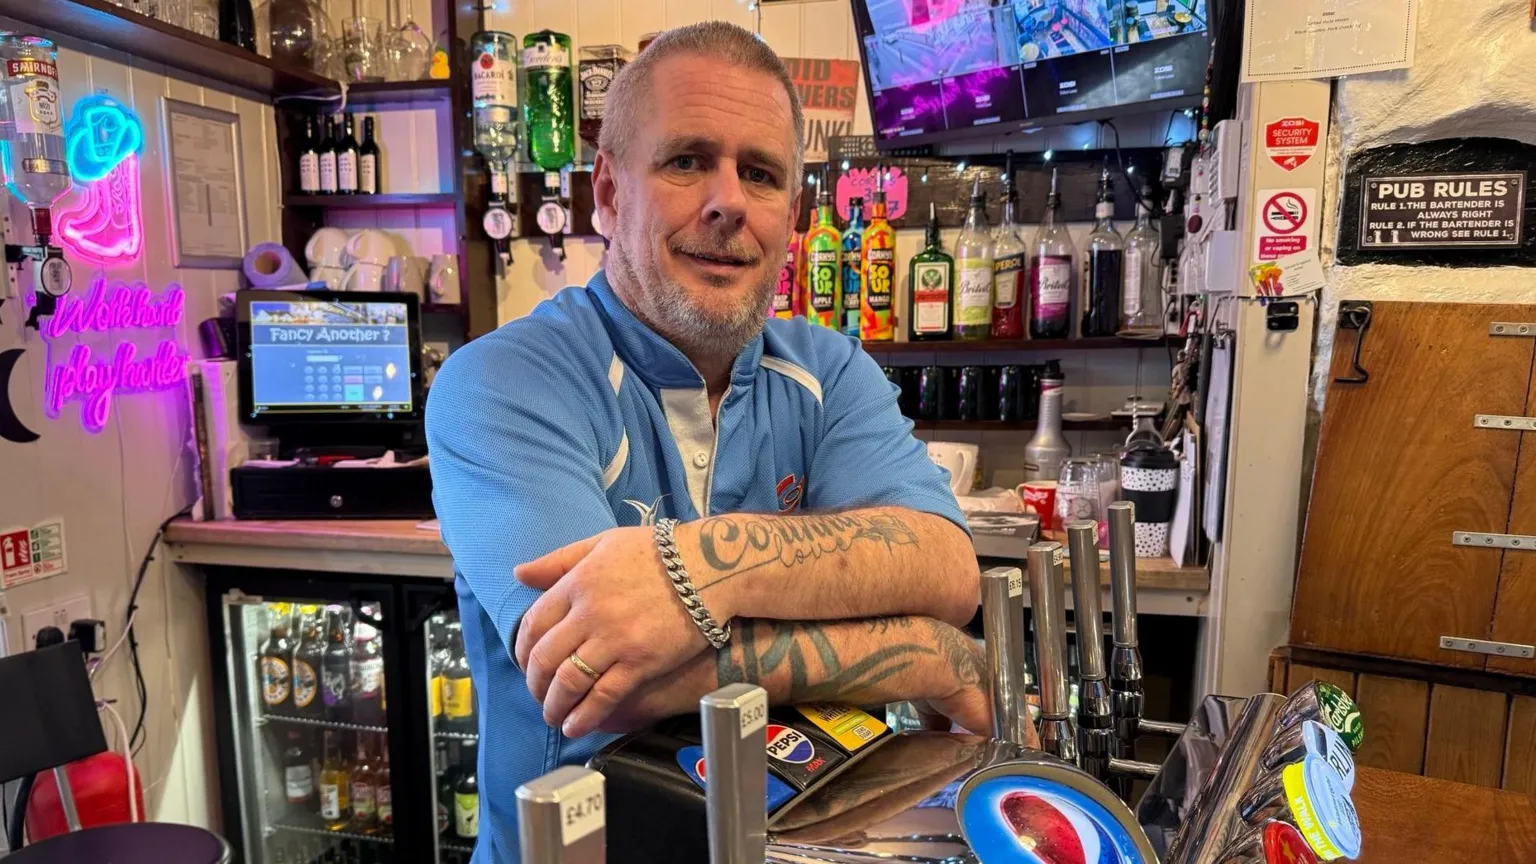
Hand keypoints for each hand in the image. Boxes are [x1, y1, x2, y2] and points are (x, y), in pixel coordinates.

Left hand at [513, 526, 717, 737]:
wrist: (711, 567)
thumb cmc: (658, 552)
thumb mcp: (603, 542)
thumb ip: (559, 560)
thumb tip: (519, 574)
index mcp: (578, 582)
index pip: (533, 623)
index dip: (522, 649)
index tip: (525, 662)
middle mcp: (590, 613)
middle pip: (545, 657)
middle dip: (534, 683)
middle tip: (537, 694)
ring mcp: (615, 639)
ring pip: (568, 681)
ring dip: (554, 705)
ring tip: (553, 717)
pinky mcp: (641, 662)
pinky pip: (603, 696)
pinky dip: (584, 715)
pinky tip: (577, 726)